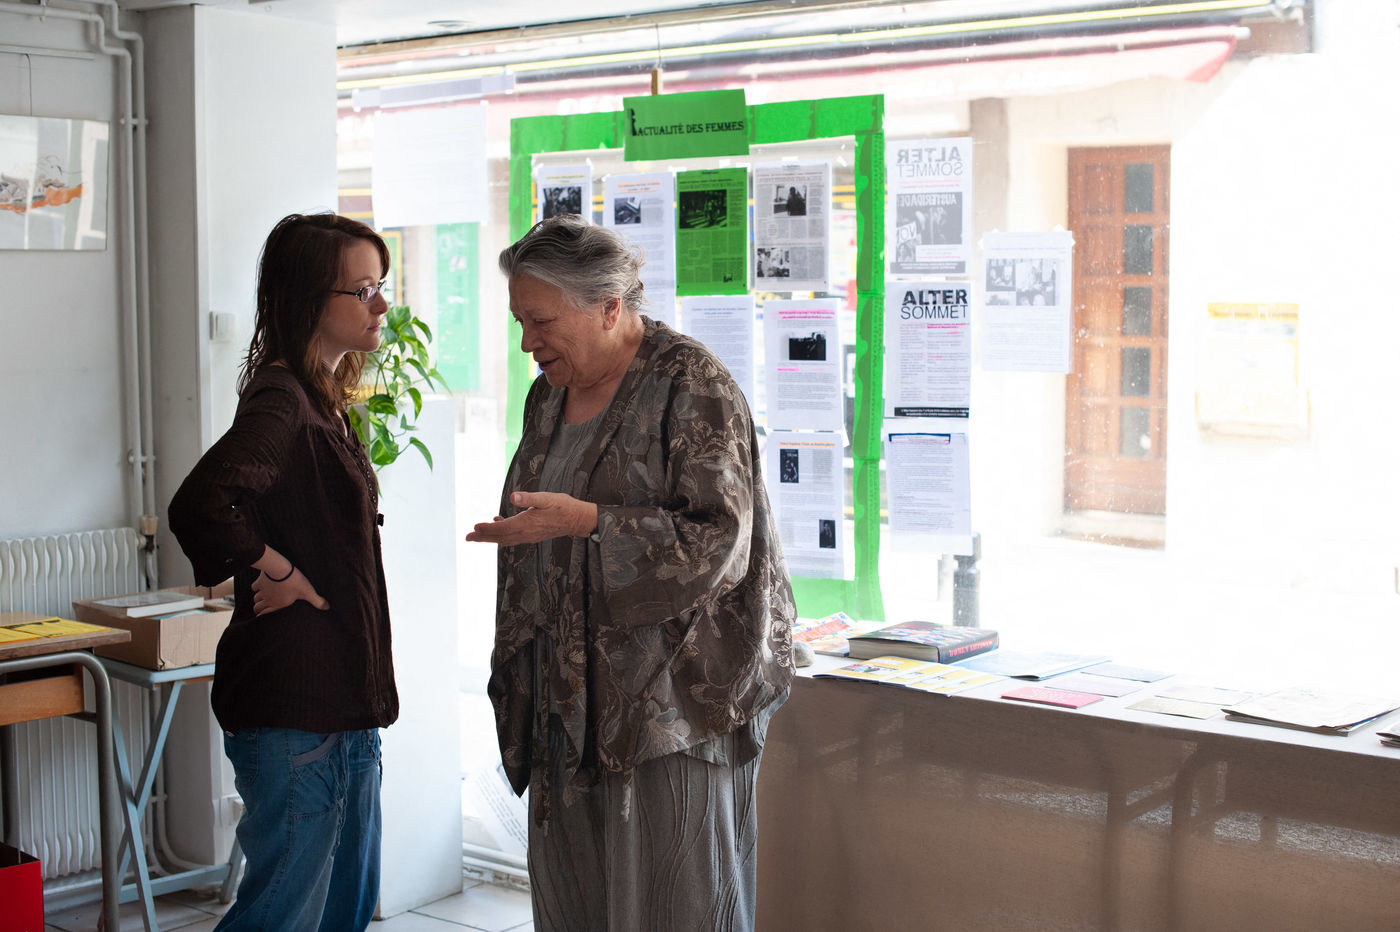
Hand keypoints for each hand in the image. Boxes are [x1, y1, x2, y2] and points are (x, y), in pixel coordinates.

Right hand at [251, 566, 329, 614]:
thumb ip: (317, 601)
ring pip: (255, 598)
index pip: (266, 615)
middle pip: (257, 607)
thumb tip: (327, 608)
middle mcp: (268, 599)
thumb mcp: (308, 591)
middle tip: (261, 609)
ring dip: (257, 599)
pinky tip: (259, 586)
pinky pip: (254, 587)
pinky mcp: (260, 580)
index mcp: (278, 605)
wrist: (280, 568)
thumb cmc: (294, 581)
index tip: (261, 618)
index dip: (263, 617)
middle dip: (259, 609)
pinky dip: (255, 588)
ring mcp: (263, 590)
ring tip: (261, 599)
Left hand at [465, 491, 596, 545]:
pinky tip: (499, 523)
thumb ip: (528, 498)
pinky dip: (502, 534)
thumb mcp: (546, 498)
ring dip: (490, 538)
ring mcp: (529, 536)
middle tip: (468, 537)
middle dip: (483, 537)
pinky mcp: (532, 535)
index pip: (502, 528)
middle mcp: (525, 533)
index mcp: (526, 523)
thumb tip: (513, 496)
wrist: (577, 520)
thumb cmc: (563, 506)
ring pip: (505, 539)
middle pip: (500, 537)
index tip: (475, 526)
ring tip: (477, 535)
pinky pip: (513, 538)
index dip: (487, 528)